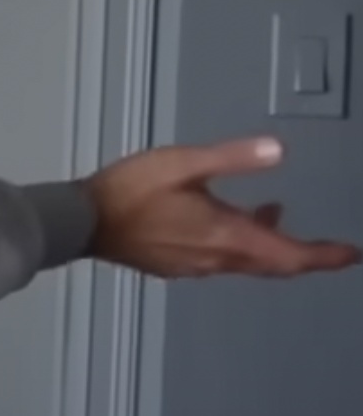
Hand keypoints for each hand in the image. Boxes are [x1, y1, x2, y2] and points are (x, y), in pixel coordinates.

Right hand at [86, 136, 360, 278]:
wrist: (81, 222)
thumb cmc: (129, 191)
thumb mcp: (182, 163)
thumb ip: (232, 157)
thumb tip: (278, 150)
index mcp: (225, 236)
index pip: (290, 256)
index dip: (325, 256)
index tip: (351, 254)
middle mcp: (215, 259)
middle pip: (272, 265)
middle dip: (302, 255)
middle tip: (327, 248)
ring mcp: (192, 265)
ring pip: (244, 262)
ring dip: (266, 245)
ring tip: (270, 214)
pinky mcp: (172, 265)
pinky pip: (218, 260)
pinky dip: (236, 244)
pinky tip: (222, 222)